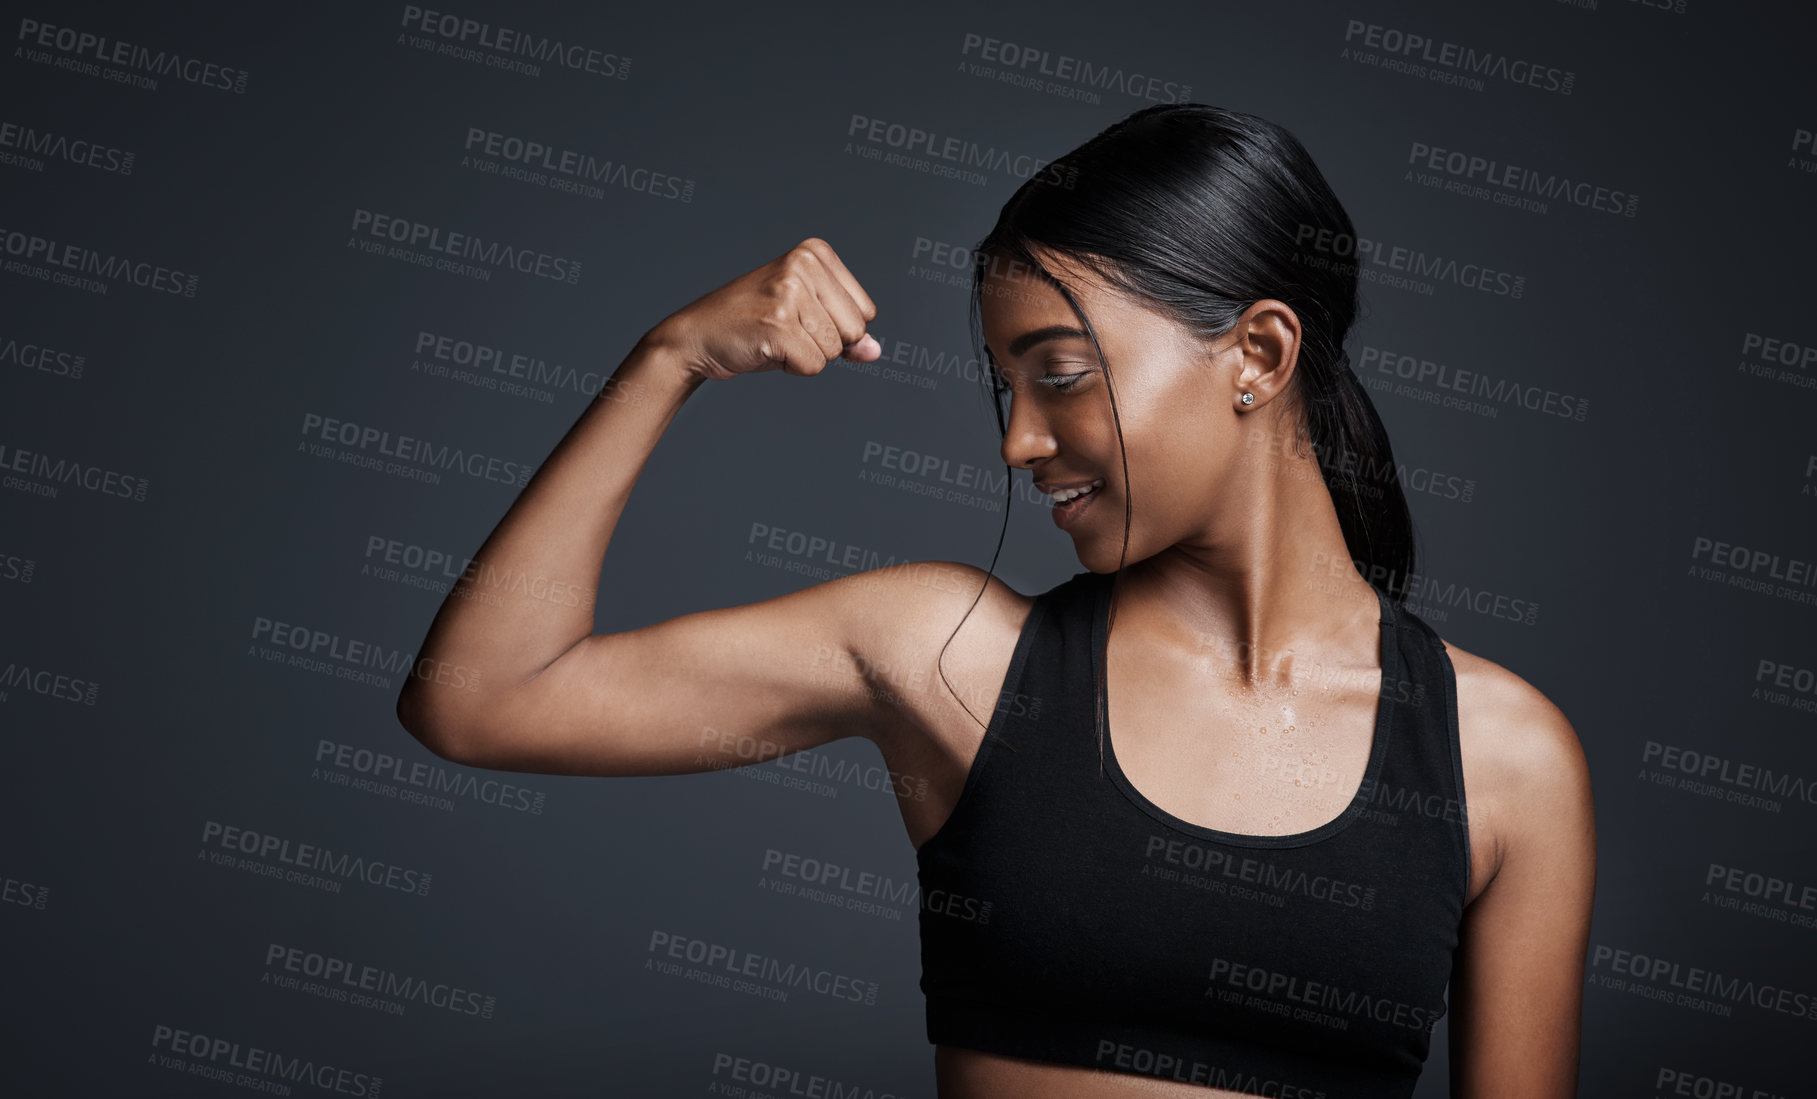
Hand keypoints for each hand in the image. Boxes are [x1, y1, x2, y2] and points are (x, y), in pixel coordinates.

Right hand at [647, 237, 880, 382]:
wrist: (697, 336)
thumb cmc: (754, 325)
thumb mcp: (807, 320)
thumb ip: (846, 333)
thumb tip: (875, 352)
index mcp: (815, 253)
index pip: (865, 312)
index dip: (837, 328)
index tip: (801, 317)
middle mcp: (803, 264)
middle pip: (855, 330)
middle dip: (825, 344)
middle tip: (785, 329)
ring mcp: (789, 292)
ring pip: (834, 351)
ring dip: (805, 355)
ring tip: (774, 337)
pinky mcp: (777, 323)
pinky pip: (814, 366)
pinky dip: (792, 368)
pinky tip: (766, 347)